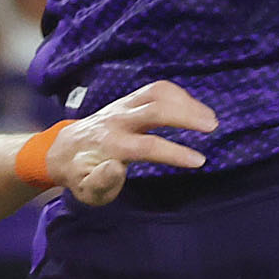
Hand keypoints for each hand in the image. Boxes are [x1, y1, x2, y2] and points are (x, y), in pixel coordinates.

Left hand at [46, 81, 216, 205]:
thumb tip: (116, 168)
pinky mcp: (129, 99)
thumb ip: (100, 182)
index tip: (199, 161)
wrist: (65, 149)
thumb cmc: (81, 175)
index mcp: (110, 145)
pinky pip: (157, 89)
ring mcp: (124, 106)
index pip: (147, 146)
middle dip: (187, 115)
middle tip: (213, 126)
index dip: (175, 152)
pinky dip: (179, 95)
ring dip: (187, 101)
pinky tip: (194, 108)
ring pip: (158, 93)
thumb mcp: (86, 189)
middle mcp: (118, 120)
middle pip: (156, 109)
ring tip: (209, 118)